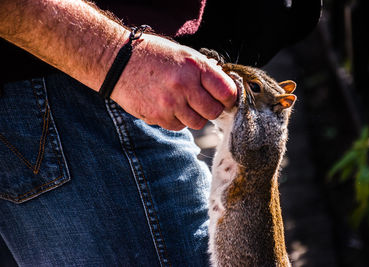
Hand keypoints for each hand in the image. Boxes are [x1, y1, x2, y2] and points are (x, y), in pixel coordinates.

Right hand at [111, 34, 236, 130]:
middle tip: (202, 102)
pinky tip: (167, 106)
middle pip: (214, 112)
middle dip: (211, 109)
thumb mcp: (183, 54)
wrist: (118, 61)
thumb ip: (205, 72)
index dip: (229, 98)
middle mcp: (184, 86)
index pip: (227, 92)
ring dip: (194, 116)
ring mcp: (170, 104)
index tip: (224, 99)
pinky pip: (179, 127)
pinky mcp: (158, 116)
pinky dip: (177, 120)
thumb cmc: (153, 56)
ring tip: (182, 102)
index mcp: (195, 67)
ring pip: (197, 123)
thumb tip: (224, 91)